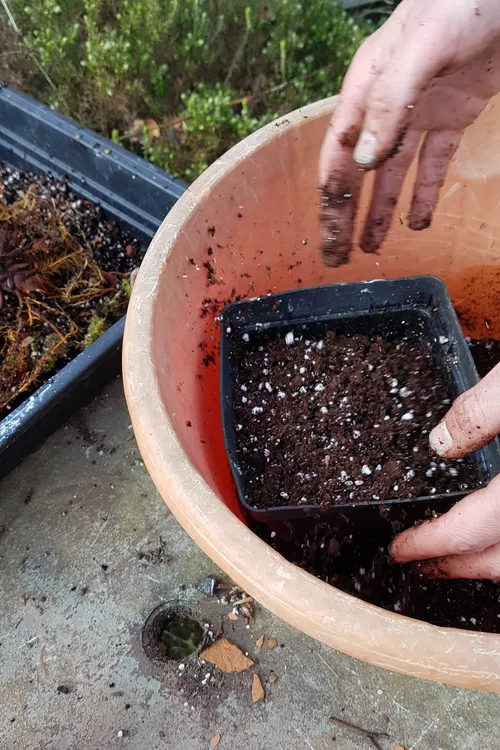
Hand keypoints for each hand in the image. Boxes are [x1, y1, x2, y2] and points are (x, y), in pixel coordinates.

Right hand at [319, 0, 499, 266]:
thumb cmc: (462, 2)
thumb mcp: (423, 47)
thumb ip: (392, 102)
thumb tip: (365, 161)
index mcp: (366, 90)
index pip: (338, 158)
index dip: (331, 202)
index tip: (327, 240)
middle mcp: (387, 106)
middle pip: (359, 174)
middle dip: (347, 216)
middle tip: (338, 258)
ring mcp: (420, 112)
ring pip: (393, 174)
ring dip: (381, 212)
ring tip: (371, 248)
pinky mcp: (454, 114)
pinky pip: (434, 161)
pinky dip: (426, 192)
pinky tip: (419, 220)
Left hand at [390, 362, 499, 578]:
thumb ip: (480, 411)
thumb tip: (439, 442)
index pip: (470, 532)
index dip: (429, 545)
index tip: (400, 551)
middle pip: (498, 562)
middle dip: (456, 567)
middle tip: (420, 566)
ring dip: (487, 561)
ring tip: (455, 557)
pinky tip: (494, 529)